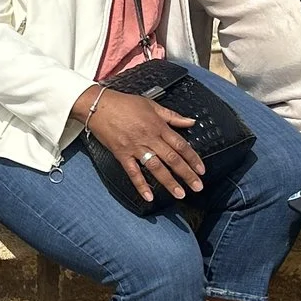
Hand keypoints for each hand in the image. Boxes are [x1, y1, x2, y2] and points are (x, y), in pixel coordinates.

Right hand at [83, 89, 207, 202]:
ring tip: (179, 194)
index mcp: (158, 126)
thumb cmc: (124, 103)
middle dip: (186, 174)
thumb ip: (172, 116)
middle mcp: (149, 138)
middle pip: (172, 159)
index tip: (201, 170)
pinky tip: (149, 196)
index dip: (193, 158)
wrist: (99, 106)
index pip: (181, 145)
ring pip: (156, 167)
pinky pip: (133, 172)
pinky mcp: (122, 154)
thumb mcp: (151, 105)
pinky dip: (141, 185)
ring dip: (169, 182)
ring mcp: (135, 147)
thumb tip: (191, 121)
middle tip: (197, 187)